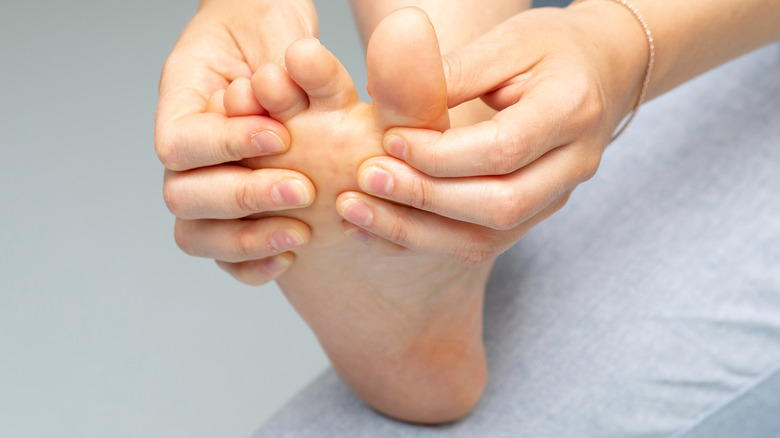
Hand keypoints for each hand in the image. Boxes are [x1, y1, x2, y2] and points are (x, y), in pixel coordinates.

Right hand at [155, 0, 318, 284]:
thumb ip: (279, 58)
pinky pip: (224, 255)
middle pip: (182, 196)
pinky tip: (292, 253)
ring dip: (246, 240)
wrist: (274, 40)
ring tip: (300, 232)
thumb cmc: (268, 27)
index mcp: (182, 100)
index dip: (225, 146)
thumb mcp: (276, 27)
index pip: (179, 143)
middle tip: (302, 189)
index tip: (280, 136)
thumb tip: (280, 85)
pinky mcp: (235, 212)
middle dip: (243, 198)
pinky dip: (252, 263)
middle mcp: (189, 150)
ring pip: (196, 234)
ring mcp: (207, 184)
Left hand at [337, 3, 648, 264]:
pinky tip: (379, 230)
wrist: (602, 71)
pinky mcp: (534, 214)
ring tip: (358, 212)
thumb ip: (456, 72)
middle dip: (424, 198)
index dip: (441, 153)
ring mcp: (557, 197)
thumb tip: (393, 102)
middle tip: (366, 178)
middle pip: (499, 206)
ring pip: (487, 238)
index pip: (503, 149)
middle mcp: (573, 164)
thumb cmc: (553, 49)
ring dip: (416, 232)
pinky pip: (480, 244)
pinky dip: (425, 241)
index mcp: (571, 110)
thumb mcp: (508, 41)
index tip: (389, 139)